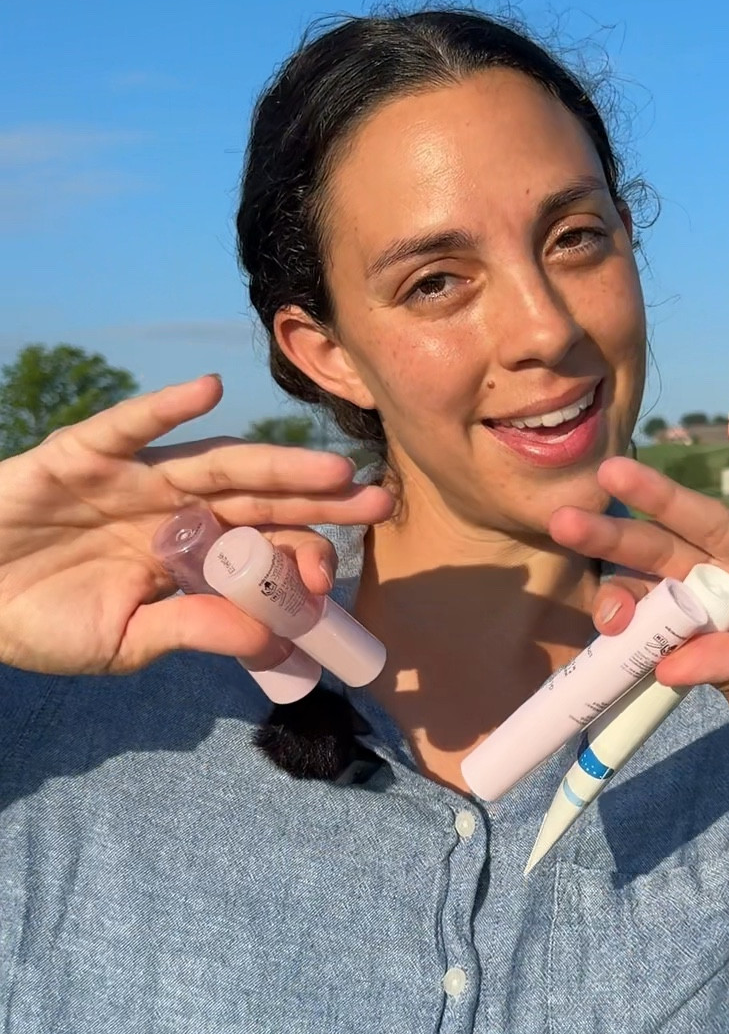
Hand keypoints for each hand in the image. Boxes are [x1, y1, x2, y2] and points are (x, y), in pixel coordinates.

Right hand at [0, 374, 393, 676]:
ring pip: (215, 463)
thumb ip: (194, 632)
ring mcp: (133, 478)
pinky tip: (208, 390)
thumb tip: (273, 640)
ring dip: (273, 461)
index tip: (336, 576)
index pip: (261, 547)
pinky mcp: (83, 454)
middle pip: (260, 497)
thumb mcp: (127, 643)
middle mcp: (174, 508)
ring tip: (328, 466)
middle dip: (319, 498)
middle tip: (380, 501)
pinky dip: (166, 407)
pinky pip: (128, 426)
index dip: (300, 556)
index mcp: (189, 554)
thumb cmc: (44, 621)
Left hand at [555, 411, 728, 755]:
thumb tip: (669, 666)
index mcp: (712, 626)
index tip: (606, 616)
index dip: (626, 605)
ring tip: (619, 471)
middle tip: (564, 519)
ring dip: (666, 495)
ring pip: (712, 517)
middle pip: (665, 553)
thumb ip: (728, 677)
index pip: (655, 606)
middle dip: (617, 537)